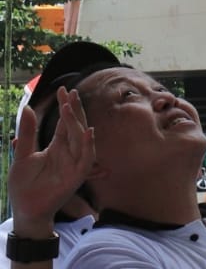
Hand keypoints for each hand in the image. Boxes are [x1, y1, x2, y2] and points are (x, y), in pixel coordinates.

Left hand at [9, 90, 94, 235]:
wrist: (25, 210)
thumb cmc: (23, 185)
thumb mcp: (22, 156)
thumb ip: (27, 132)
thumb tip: (27, 107)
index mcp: (57, 145)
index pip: (65, 122)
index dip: (65, 105)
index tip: (63, 89)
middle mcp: (68, 151)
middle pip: (75, 126)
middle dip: (75, 109)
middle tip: (71, 92)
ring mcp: (73, 163)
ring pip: (81, 138)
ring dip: (78, 122)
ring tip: (70, 107)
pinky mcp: (76, 176)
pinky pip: (86, 159)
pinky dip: (88, 146)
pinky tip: (87, 132)